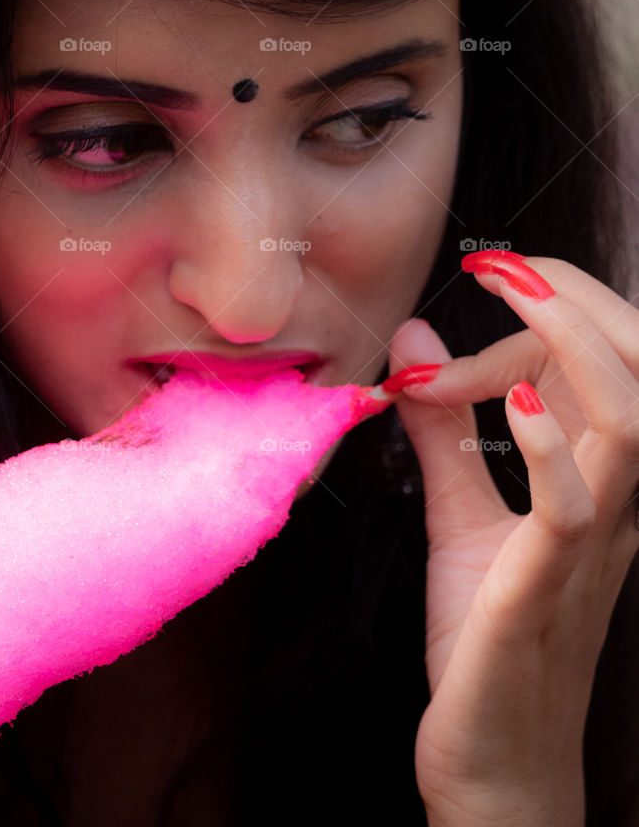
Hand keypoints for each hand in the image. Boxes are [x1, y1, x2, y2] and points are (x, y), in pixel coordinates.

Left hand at [380, 250, 638, 826]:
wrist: (494, 765)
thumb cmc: (487, 642)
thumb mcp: (461, 516)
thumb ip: (444, 434)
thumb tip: (411, 345)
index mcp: (600, 482)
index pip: (610, 366)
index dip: (558, 309)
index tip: (491, 272)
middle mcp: (614, 504)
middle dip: (586, 301)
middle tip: (509, 263)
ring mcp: (588, 545)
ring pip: (630, 422)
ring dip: (575, 346)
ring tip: (516, 298)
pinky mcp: (544, 586)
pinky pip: (574, 504)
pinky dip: (549, 442)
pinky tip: (507, 400)